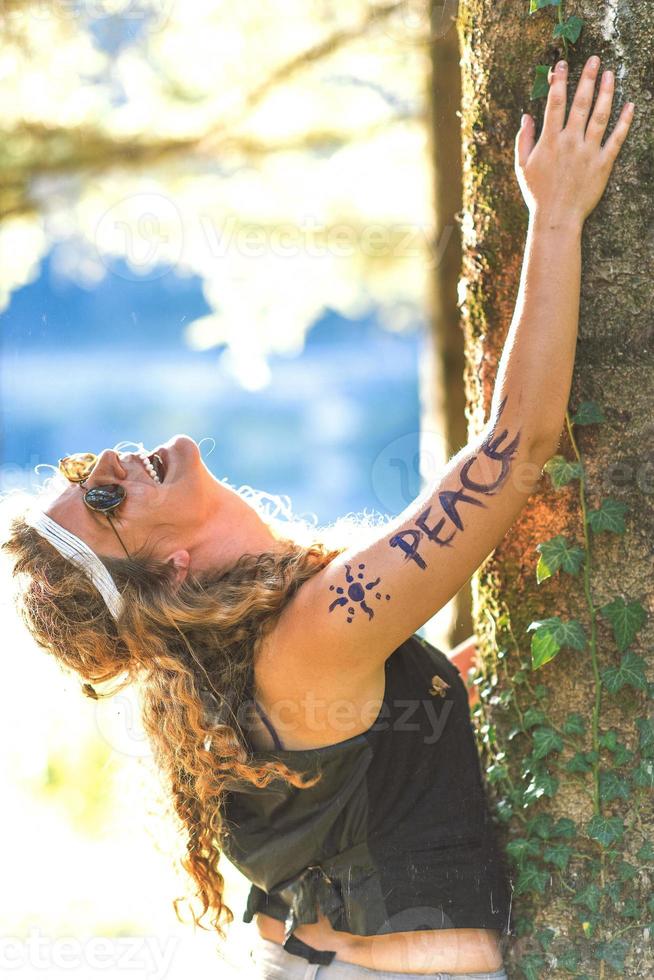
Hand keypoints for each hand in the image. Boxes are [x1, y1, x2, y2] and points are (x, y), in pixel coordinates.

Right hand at [515, 55, 634, 225]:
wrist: (556, 218)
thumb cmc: (537, 194)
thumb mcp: (522, 167)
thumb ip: (523, 140)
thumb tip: (526, 116)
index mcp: (550, 141)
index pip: (555, 103)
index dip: (559, 81)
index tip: (562, 65)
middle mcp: (570, 142)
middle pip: (581, 103)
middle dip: (587, 78)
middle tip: (595, 60)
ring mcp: (588, 152)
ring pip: (600, 116)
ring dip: (606, 92)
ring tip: (611, 75)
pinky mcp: (603, 164)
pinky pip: (616, 139)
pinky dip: (624, 122)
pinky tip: (630, 106)